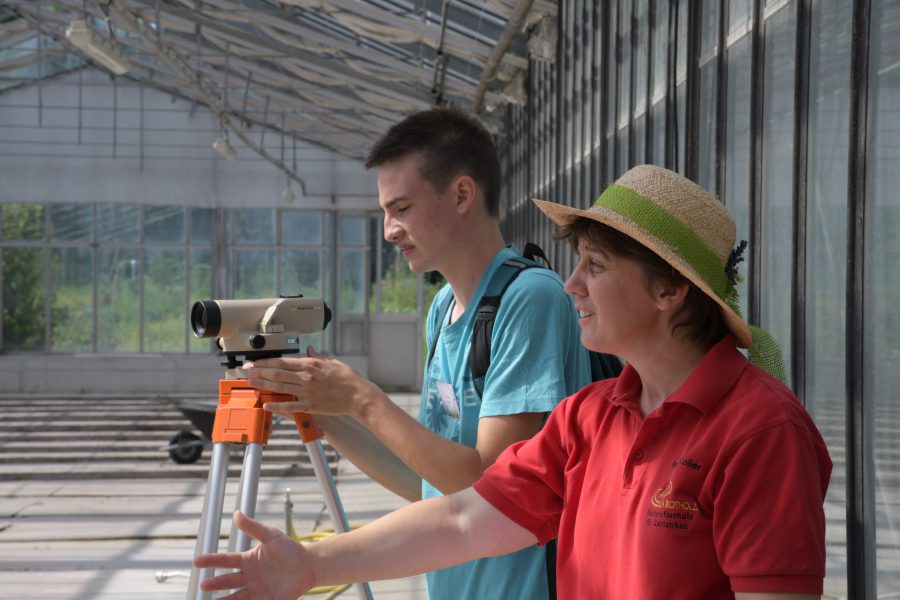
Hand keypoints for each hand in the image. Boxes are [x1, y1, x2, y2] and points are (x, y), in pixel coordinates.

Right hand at [193, 511, 312, 598]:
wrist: (309, 566)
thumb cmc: (289, 549)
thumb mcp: (271, 536)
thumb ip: (253, 527)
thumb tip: (236, 513)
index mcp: (247, 560)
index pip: (226, 560)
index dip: (211, 561)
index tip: (196, 561)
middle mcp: (248, 577)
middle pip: (228, 580)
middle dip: (216, 583)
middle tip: (204, 585)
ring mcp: (256, 590)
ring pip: (236, 597)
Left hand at [245, 347, 379, 418]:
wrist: (358, 396)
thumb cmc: (348, 379)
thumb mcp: (332, 362)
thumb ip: (318, 357)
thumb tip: (309, 350)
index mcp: (311, 365)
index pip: (283, 362)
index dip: (266, 362)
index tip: (255, 362)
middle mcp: (306, 378)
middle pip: (277, 374)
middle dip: (260, 372)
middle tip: (247, 371)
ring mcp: (307, 392)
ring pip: (280, 387)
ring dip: (263, 385)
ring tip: (251, 383)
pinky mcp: (310, 405)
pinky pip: (290, 406)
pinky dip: (277, 406)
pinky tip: (266, 405)